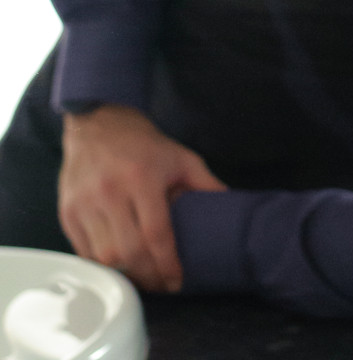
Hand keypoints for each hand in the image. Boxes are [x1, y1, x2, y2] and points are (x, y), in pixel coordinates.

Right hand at [59, 105, 226, 292]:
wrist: (99, 122)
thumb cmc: (144, 144)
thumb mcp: (181, 157)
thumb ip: (205, 183)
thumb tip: (230, 204)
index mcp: (141, 178)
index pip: (155, 233)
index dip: (167, 263)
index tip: (177, 280)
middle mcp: (110, 192)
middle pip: (129, 252)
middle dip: (149, 276)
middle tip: (162, 284)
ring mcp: (84, 203)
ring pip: (104, 256)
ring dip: (125, 274)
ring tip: (143, 278)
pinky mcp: (67, 212)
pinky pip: (83, 252)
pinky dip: (102, 265)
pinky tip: (119, 266)